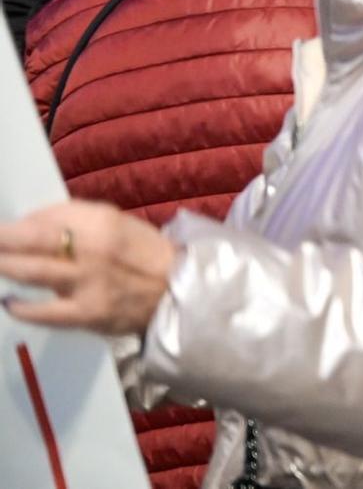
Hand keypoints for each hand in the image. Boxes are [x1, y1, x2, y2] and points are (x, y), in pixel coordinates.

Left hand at [0, 201, 175, 335]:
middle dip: (1, 240)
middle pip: (31, 239)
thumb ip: (76, 222)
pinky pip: (43, 312)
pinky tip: (9, 302)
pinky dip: (21, 307)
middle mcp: (92, 248)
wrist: (178, 291)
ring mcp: (87, 281)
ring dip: (4, 265)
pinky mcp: (87, 313)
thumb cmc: (144, 255)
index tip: (5, 228)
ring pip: (31, 271)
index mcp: (102, 220)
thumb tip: (29, 225)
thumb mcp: (116, 224)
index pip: (46, 216)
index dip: (18, 223)